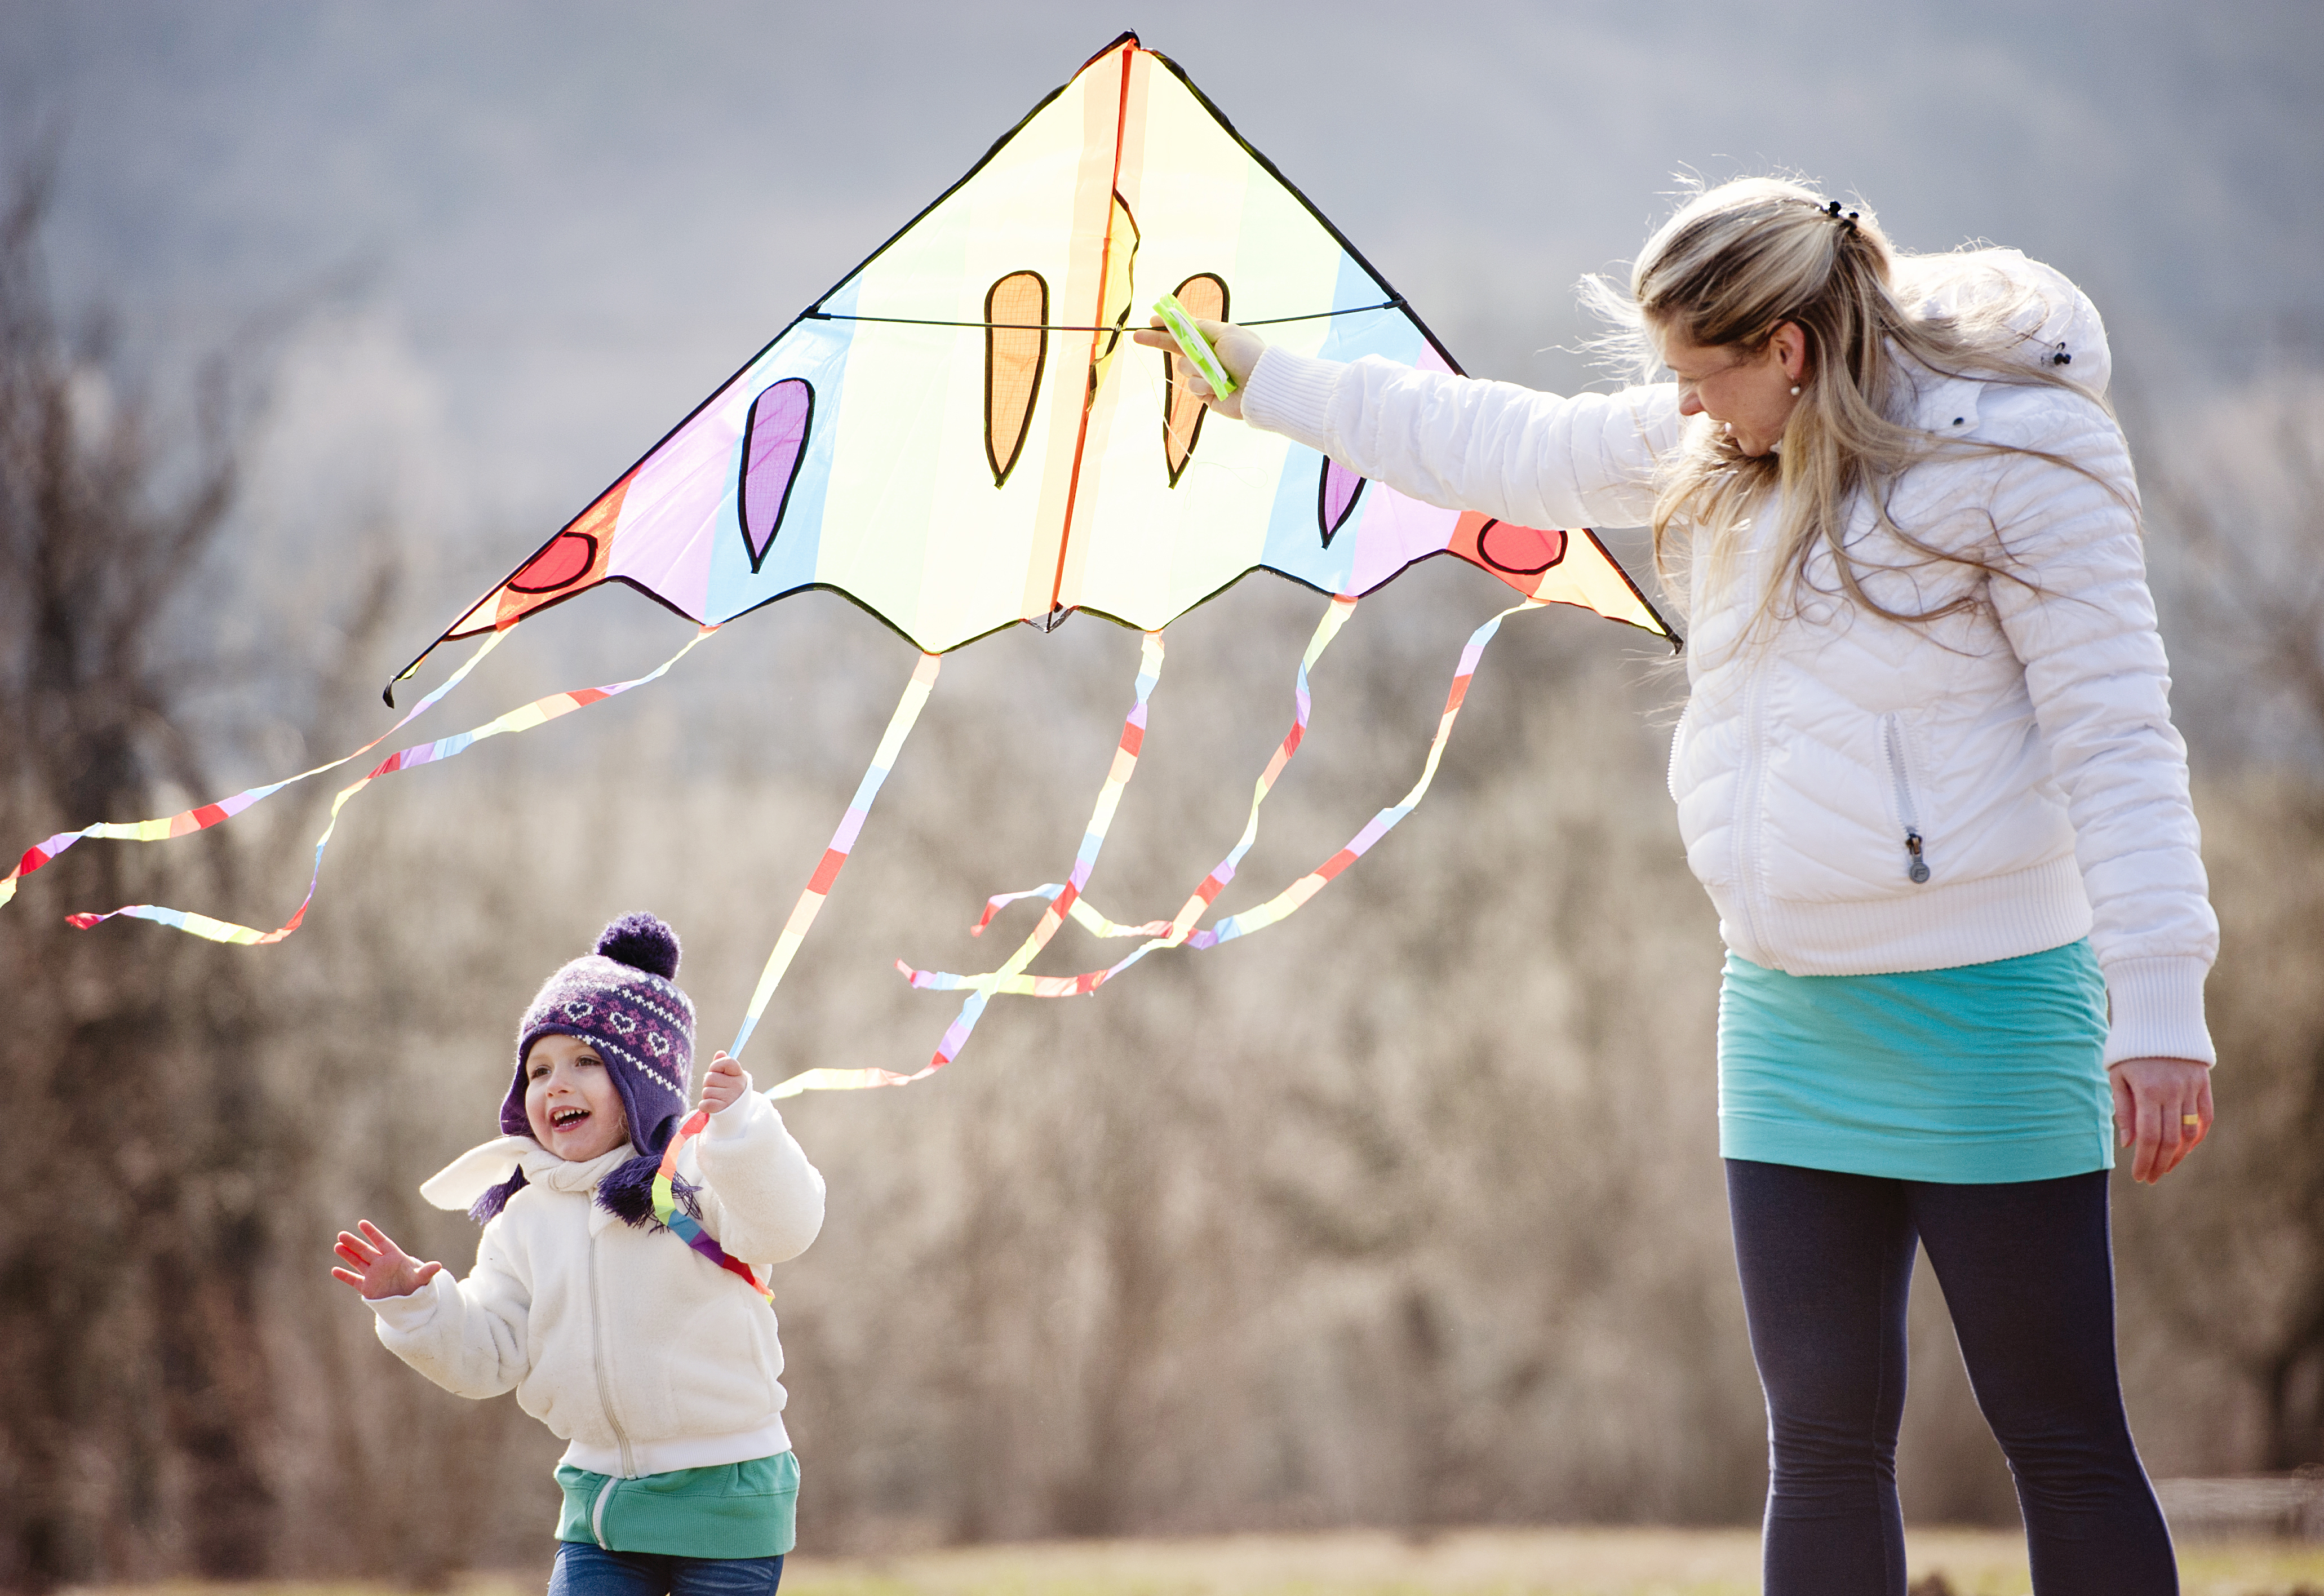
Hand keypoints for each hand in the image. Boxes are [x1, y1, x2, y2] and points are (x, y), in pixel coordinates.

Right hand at [331, 1220, 442, 1299]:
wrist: (409, 1300)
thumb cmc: (416, 1286)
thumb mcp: (421, 1279)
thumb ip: (426, 1272)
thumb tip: (438, 1266)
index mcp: (394, 1257)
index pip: (381, 1242)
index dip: (372, 1233)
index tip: (361, 1223)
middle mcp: (381, 1264)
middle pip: (365, 1251)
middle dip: (354, 1243)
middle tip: (341, 1234)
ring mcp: (373, 1275)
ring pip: (358, 1262)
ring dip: (347, 1255)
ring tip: (337, 1246)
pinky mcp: (368, 1288)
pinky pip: (354, 1280)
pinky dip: (345, 1276)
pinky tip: (334, 1270)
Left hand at [699, 1050, 748, 1113]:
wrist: (737, 1116)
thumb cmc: (731, 1093)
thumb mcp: (731, 1078)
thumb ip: (723, 1065)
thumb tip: (720, 1053)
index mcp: (740, 1075)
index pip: (726, 1061)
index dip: (716, 1066)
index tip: (718, 1072)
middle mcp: (737, 1085)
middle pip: (710, 1077)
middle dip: (709, 1084)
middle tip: (717, 1090)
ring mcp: (731, 1097)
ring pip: (706, 1091)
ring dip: (707, 1096)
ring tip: (717, 1100)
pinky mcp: (723, 1109)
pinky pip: (705, 1103)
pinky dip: (704, 1106)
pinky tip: (712, 1107)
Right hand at [1131, 316, 1264, 420]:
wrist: (1261, 386)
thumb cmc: (1248, 356)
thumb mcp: (1226, 333)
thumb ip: (1203, 327)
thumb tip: (1184, 320)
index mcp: (1213, 338)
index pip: (1185, 330)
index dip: (1168, 326)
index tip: (1152, 320)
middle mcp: (1207, 356)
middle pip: (1175, 348)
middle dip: (1157, 341)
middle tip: (1137, 336)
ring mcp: (1205, 375)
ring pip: (1184, 369)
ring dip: (1197, 369)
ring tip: (1218, 372)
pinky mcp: (1206, 394)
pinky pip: (1193, 387)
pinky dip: (1204, 386)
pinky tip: (1219, 387)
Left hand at [2109, 1056, 2213, 1182]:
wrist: (2158, 1017)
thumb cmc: (2128, 1048)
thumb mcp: (2117, 1075)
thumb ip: (2123, 1110)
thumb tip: (2128, 1144)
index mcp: (2148, 1091)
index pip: (2150, 1137)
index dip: (2145, 1160)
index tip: (2139, 1176)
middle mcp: (2173, 1091)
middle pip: (2171, 1139)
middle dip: (2160, 1163)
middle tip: (2150, 1178)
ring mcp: (2191, 1088)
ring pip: (2190, 1132)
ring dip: (2178, 1155)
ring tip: (2164, 1167)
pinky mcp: (2203, 1084)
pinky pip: (2205, 1117)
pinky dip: (2197, 1136)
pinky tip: (2186, 1149)